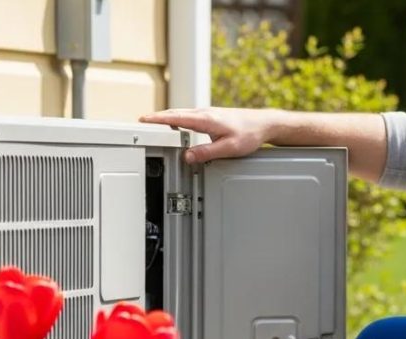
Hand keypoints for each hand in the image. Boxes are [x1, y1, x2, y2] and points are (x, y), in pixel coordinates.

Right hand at [139, 107, 273, 163]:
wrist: (264, 124)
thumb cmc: (250, 134)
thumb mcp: (228, 148)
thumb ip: (207, 153)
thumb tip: (188, 157)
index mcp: (206, 119)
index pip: (176, 118)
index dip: (158, 119)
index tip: (143, 120)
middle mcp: (205, 113)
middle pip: (175, 114)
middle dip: (157, 118)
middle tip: (141, 123)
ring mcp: (208, 113)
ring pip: (182, 114)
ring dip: (167, 118)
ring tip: (153, 125)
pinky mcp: (212, 116)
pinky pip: (189, 117)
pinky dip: (178, 119)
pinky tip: (176, 125)